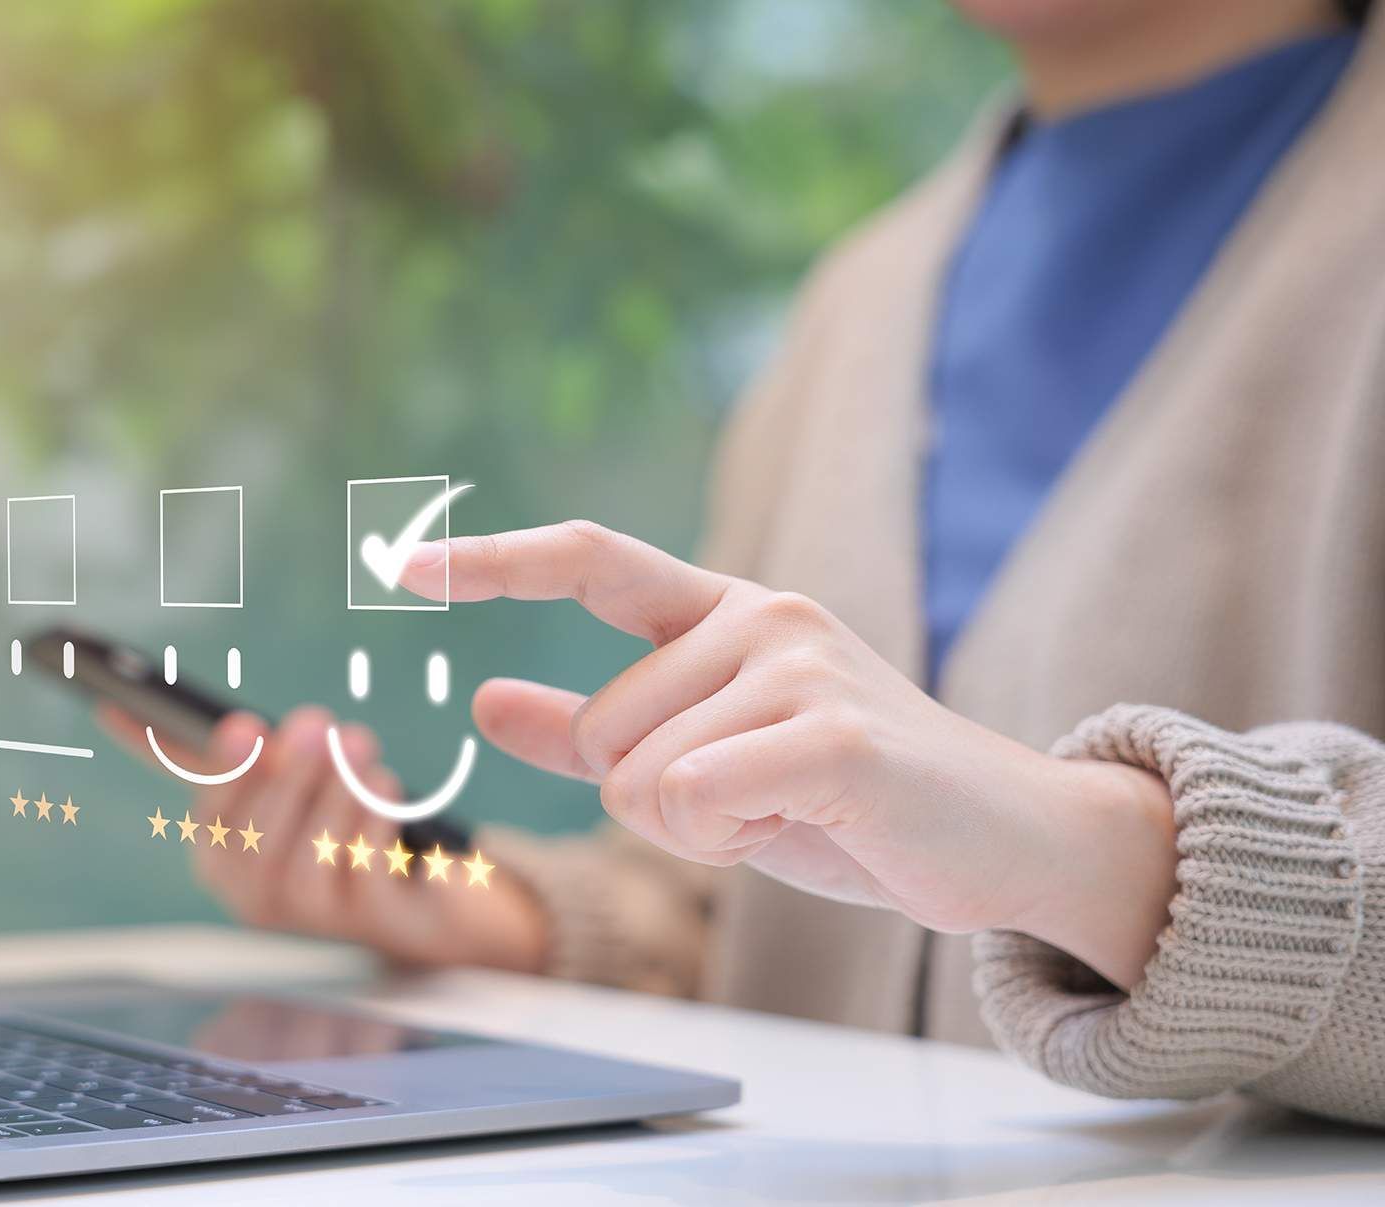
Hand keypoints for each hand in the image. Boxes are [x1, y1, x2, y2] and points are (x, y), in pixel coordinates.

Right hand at [96, 704, 547, 973]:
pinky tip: (386, 789)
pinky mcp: (374, 924)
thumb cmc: (337, 823)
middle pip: (255, 844)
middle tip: (316, 722)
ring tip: (359, 747)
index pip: (208, 820)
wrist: (429, 883)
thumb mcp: (281, 778)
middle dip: (288, 774)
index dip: (224, 774)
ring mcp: (315, 920)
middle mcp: (259, 898)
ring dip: (336, 792)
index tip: (242, 725)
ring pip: (307, 860)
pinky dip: (375, 821)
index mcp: (225, 857)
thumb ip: (219, 754)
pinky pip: (364, 873)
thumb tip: (114, 706)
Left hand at [403, 521, 1177, 988]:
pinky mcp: (832, 731)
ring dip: (696, 833)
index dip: (492, 563)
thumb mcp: (703, 760)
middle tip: (749, 804)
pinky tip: (800, 828)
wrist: (1000, 838)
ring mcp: (797, 663)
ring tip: (785, 814)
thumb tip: (480, 700)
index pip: (590, 559)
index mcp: (723, 610)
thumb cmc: (846, 798)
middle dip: (648, 801)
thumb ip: (591, 728)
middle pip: (601, 731)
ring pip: (638, 779)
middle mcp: (757, 614)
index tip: (400, 568)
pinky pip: (693, 799)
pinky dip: (724, 842)